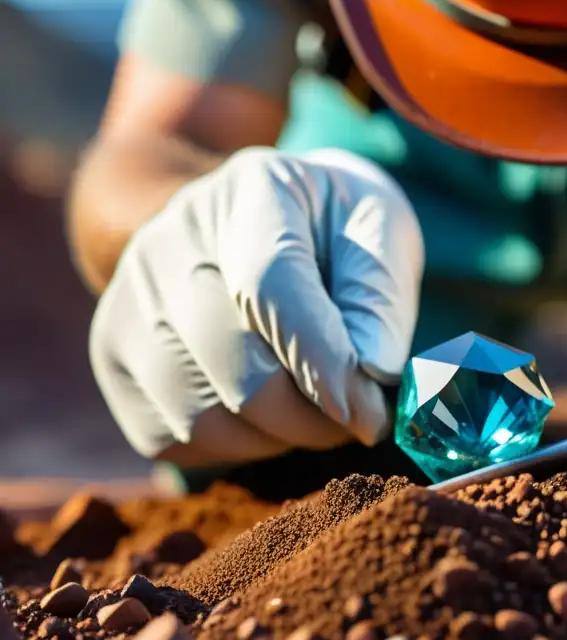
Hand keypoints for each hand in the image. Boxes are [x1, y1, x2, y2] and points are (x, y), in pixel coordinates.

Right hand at [89, 147, 423, 466]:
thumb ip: (380, 295)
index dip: (320, 360)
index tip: (366, 413)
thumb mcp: (378, 229)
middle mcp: (170, 241)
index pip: (270, 286)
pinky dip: (233, 447)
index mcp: (250, 192)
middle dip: (313, 417)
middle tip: (360, 420)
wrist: (237, 219)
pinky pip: (172, 437)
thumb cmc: (326, 230)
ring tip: (316, 412)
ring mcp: (129, 299)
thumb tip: (372, 371)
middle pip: (235, 366)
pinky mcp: (112, 354)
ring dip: (278, 438)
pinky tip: (267, 416)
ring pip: (202, 415)